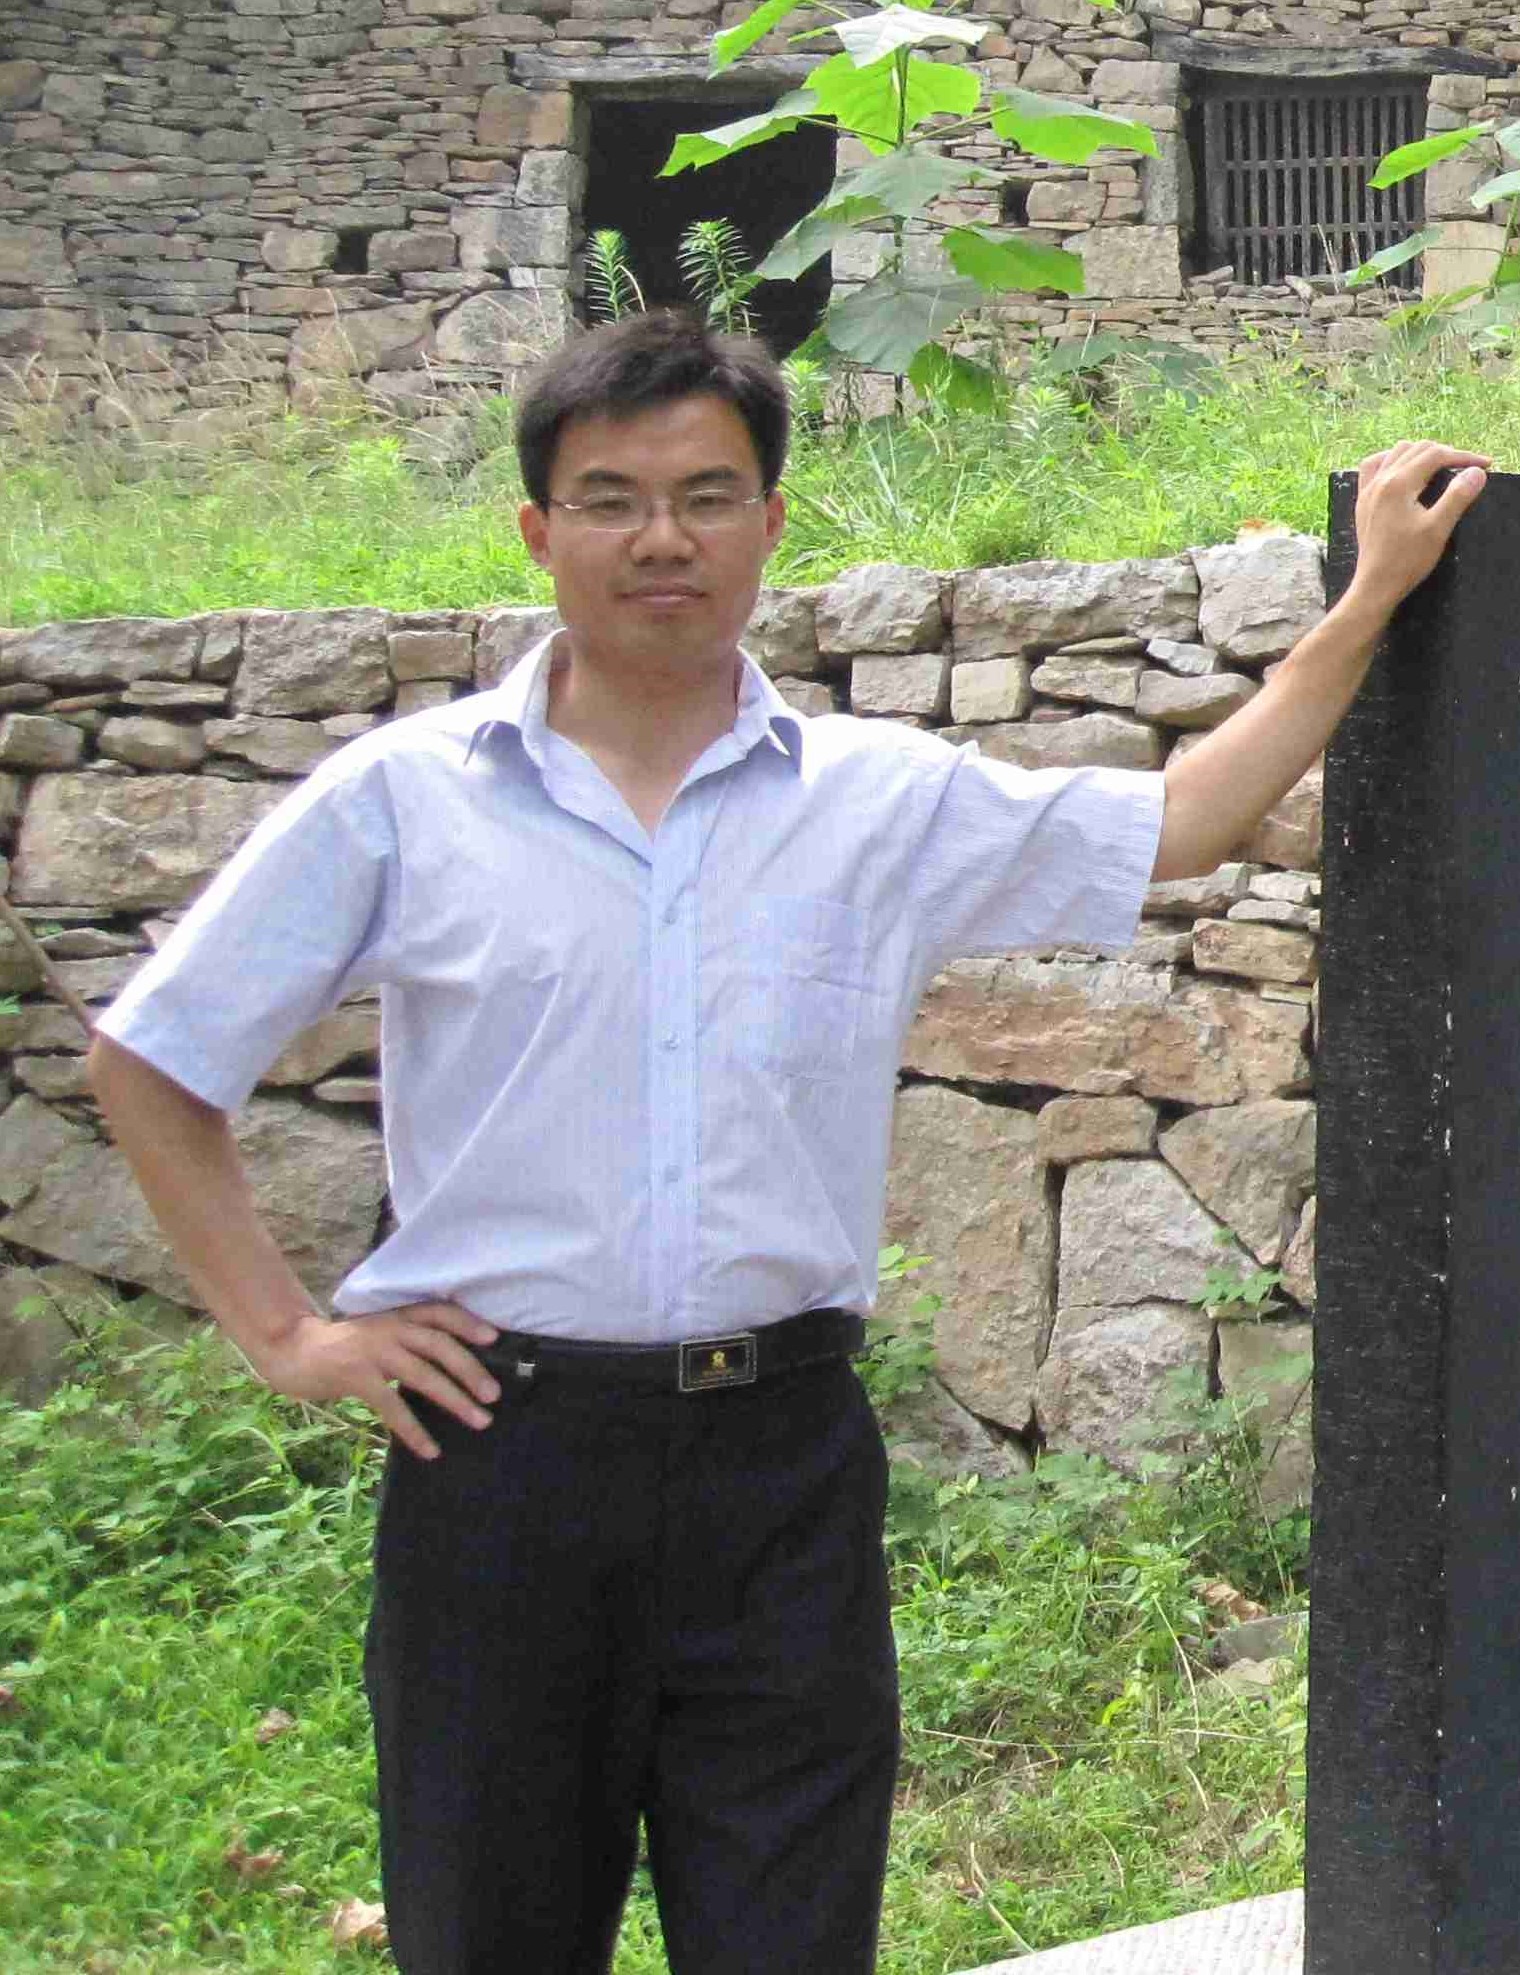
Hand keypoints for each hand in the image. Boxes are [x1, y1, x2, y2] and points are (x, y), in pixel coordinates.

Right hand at [254, 1301, 501, 1460]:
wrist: (294, 1350)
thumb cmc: (343, 1347)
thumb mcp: (378, 1334)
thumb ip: (407, 1342)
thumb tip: (449, 1369)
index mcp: (398, 1316)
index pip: (440, 1312)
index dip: (468, 1323)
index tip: (494, 1337)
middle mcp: (390, 1328)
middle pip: (440, 1345)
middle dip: (470, 1370)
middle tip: (493, 1395)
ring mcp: (374, 1351)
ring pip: (423, 1375)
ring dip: (455, 1400)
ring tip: (479, 1420)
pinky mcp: (357, 1376)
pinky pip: (393, 1405)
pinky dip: (414, 1430)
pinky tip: (430, 1450)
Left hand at [1350, 440, 1489, 613]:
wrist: (1376, 585)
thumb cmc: (1407, 560)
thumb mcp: (1438, 529)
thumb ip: (1458, 496)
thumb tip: (1476, 472)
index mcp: (1398, 484)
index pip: (1436, 455)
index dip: (1464, 456)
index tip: (1485, 465)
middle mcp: (1380, 480)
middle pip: (1417, 449)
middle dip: (1446, 453)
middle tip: (1467, 467)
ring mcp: (1368, 490)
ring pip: (1396, 452)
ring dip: (1421, 453)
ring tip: (1441, 465)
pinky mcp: (1363, 501)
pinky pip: (1374, 466)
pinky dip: (1392, 460)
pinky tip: (1402, 469)